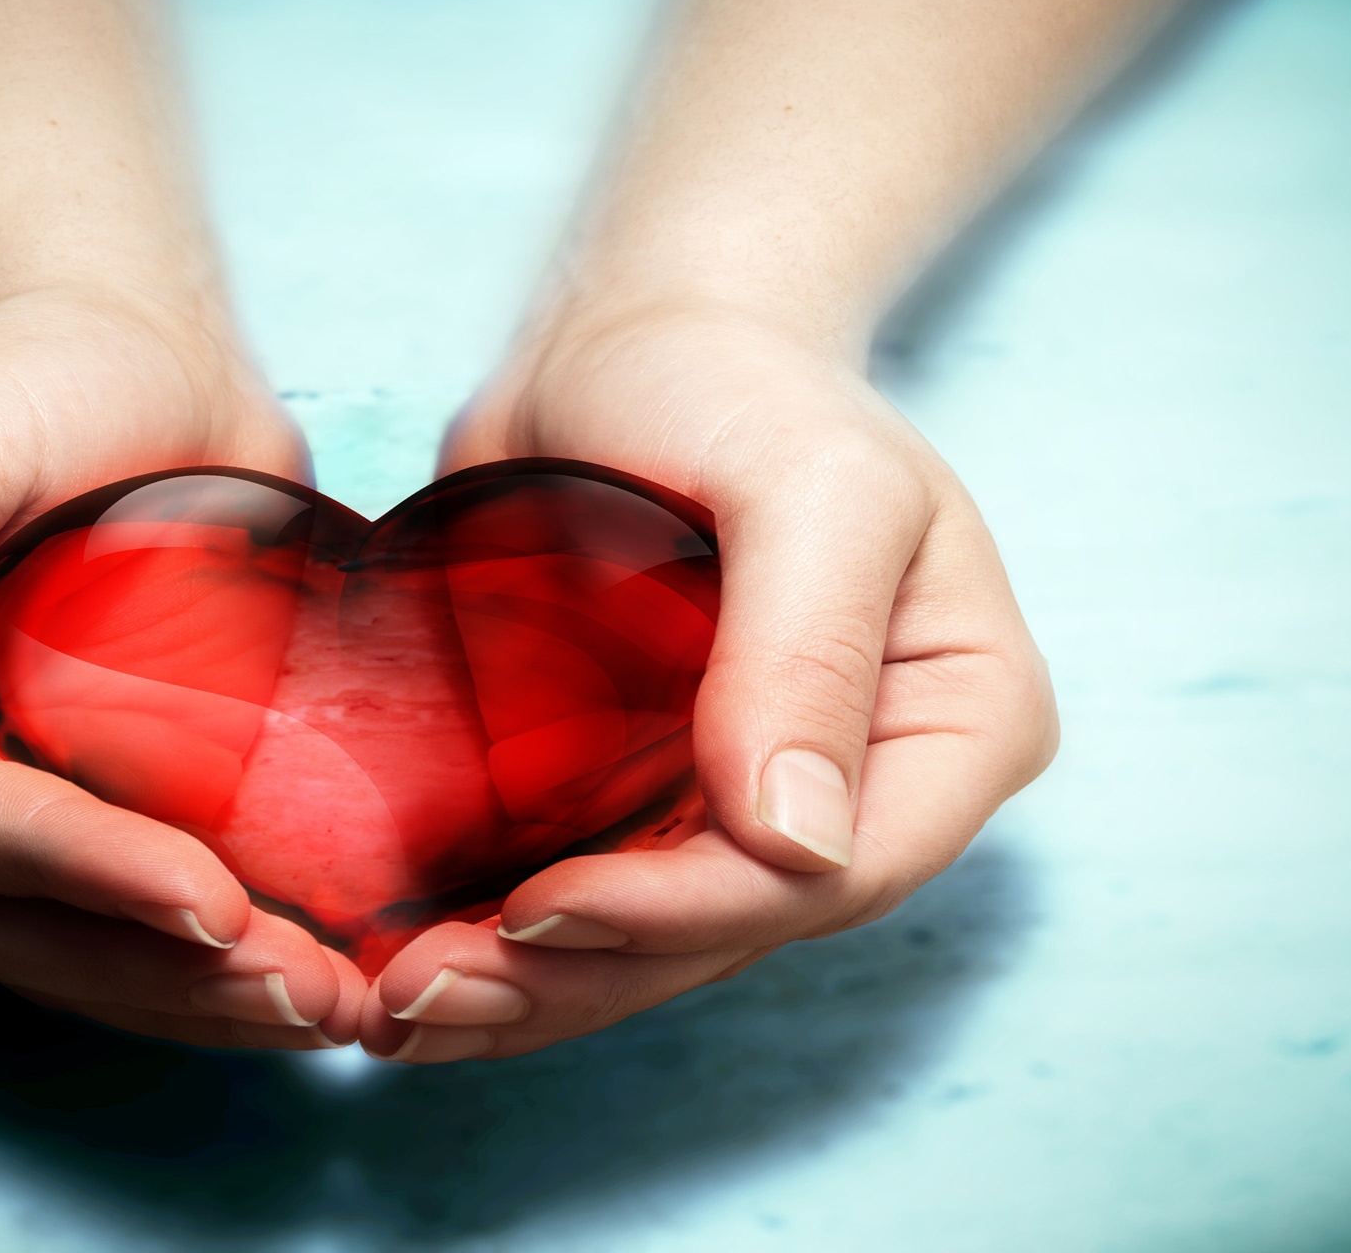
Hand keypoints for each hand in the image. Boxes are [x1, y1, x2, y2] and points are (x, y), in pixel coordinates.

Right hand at [0, 289, 370, 1049]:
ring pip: (28, 945)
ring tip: (313, 1010)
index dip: (73, 872)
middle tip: (306, 994)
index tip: (217, 906)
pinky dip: (170, 970)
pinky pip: (69, 928)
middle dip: (145, 964)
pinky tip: (272, 989)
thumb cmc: (29, 371)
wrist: (112, 350)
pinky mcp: (8, 815)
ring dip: (170, 995)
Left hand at [358, 305, 1057, 1060]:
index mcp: (955, 726)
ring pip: (655, 946)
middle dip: (583, 979)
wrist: (629, 340)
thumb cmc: (735, 381)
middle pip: (735, 931)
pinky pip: (595, 903)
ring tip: (395, 1010)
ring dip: (528, 995)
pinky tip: (410, 970)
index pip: (834, 874)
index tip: (541, 911)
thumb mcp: (808, 482)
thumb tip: (794, 841)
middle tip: (422, 994)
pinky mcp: (654, 797)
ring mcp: (756, 804)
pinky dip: (504, 950)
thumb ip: (809, 649)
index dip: (686, 913)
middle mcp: (868, 787)